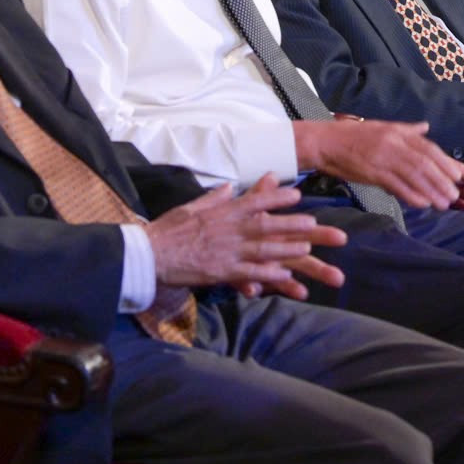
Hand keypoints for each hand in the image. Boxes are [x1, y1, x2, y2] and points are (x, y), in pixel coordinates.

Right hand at [144, 175, 347, 297]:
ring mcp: (226, 250)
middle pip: (266, 224)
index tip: (297, 194)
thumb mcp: (192, 206)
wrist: (148, 254)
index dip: (277, 196)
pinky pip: (249, 273)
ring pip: (263, 248)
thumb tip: (230, 188)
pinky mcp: (220, 271)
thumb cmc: (168, 229)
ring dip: (286, 248)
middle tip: (315, 223)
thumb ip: (215, 198)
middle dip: (292, 224)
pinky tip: (284, 276)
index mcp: (223, 212)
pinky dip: (268, 274)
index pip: (255, 200)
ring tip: (307, 249)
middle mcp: (229, 229)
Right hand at [297, 117, 463, 210]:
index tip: (459, 176)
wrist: (325, 142)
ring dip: (431, 190)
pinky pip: (396, 185)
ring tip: (444, 203)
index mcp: (399, 133)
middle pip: (425, 163)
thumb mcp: (383, 128)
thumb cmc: (353, 137)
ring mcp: (383, 157)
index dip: (445, 163)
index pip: (428, 149)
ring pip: (414, 175)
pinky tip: (422, 204)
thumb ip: (407, 130)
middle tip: (455, 195)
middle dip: (442, 180)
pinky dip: (411, 195)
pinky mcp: (372, 172)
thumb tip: (425, 126)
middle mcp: (394, 144)